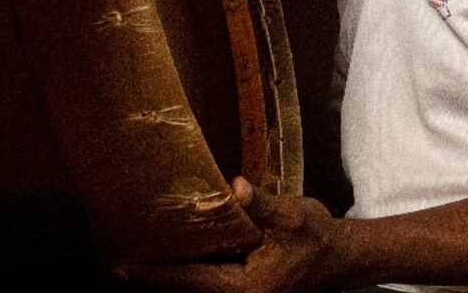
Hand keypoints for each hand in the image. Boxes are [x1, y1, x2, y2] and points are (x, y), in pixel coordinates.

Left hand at [122, 177, 345, 292]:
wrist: (345, 258)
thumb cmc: (319, 238)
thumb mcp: (292, 216)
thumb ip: (261, 205)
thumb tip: (237, 186)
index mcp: (245, 288)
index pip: (190, 281)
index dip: (156, 274)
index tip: (124, 268)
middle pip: (187, 291)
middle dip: (157, 279)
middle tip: (121, 265)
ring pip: (198, 291)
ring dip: (173, 279)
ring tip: (141, 264)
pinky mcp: (249, 292)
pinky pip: (212, 286)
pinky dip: (192, 276)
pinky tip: (178, 261)